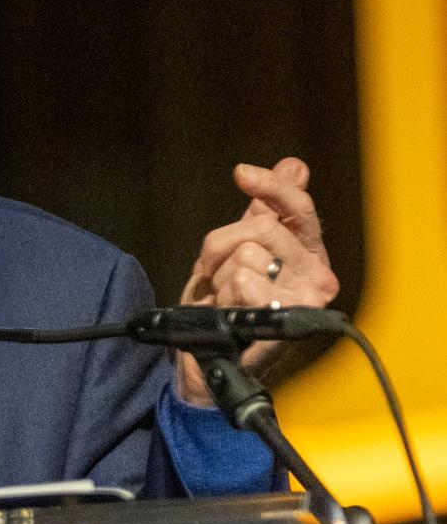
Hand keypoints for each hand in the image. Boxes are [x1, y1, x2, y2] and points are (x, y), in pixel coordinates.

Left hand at [176, 156, 338, 404]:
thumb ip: (266, 210)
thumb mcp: (241, 249)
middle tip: (218, 276)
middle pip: (260, 227)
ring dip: (220, 279)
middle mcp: (315, 274)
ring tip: (225, 301)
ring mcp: (303, 299)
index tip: (241, 173)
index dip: (271, 185)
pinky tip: (228, 316)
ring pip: (247, 255)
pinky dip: (223, 298)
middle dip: (223, 248)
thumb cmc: (227, 306)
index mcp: (308, 253)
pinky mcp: (285, 321)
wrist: (209, 357)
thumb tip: (294, 166)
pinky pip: (242, 282)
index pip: (298, 207)